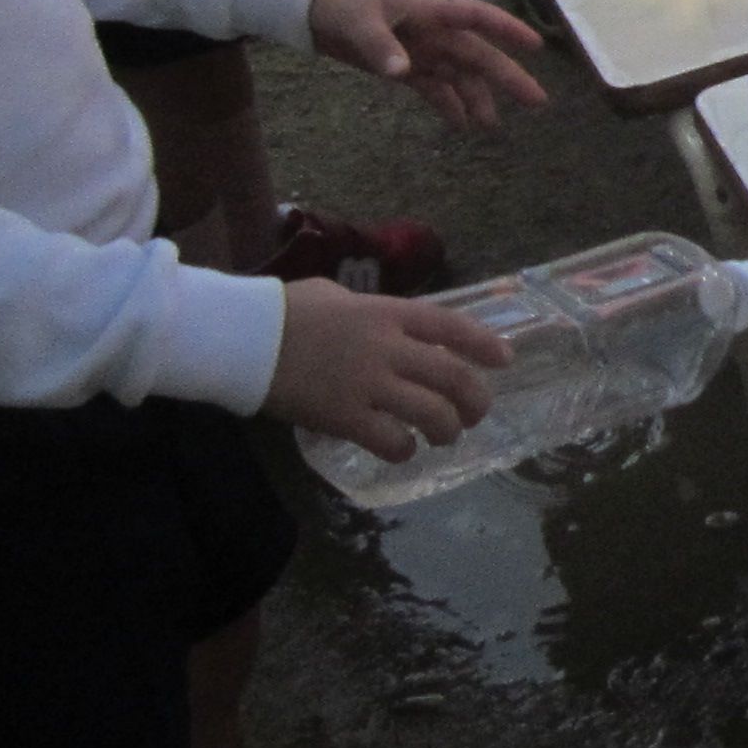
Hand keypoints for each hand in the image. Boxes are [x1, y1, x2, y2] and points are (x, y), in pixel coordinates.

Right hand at [263, 279, 510, 463]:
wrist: (242, 337)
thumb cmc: (284, 311)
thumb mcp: (336, 296)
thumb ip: (370, 311)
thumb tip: (388, 325)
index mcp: (387, 313)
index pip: (450, 326)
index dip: (484, 344)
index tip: (505, 359)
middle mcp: (387, 347)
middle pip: (453, 376)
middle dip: (475, 400)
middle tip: (476, 414)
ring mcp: (368, 383)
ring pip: (432, 413)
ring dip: (447, 430)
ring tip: (444, 437)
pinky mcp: (344, 417)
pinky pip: (391, 440)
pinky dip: (404, 450)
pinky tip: (401, 450)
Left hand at [305, 0, 547, 128]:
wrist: (310, 2)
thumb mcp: (357, 19)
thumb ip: (380, 45)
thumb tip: (402, 71)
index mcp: (429, 10)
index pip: (477, 17)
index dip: (507, 30)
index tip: (536, 46)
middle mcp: (433, 31)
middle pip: (477, 55)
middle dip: (507, 77)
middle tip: (537, 101)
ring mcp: (421, 49)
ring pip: (459, 75)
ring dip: (477, 98)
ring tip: (491, 126)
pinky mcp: (404, 66)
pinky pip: (434, 87)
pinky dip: (448, 104)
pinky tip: (461, 124)